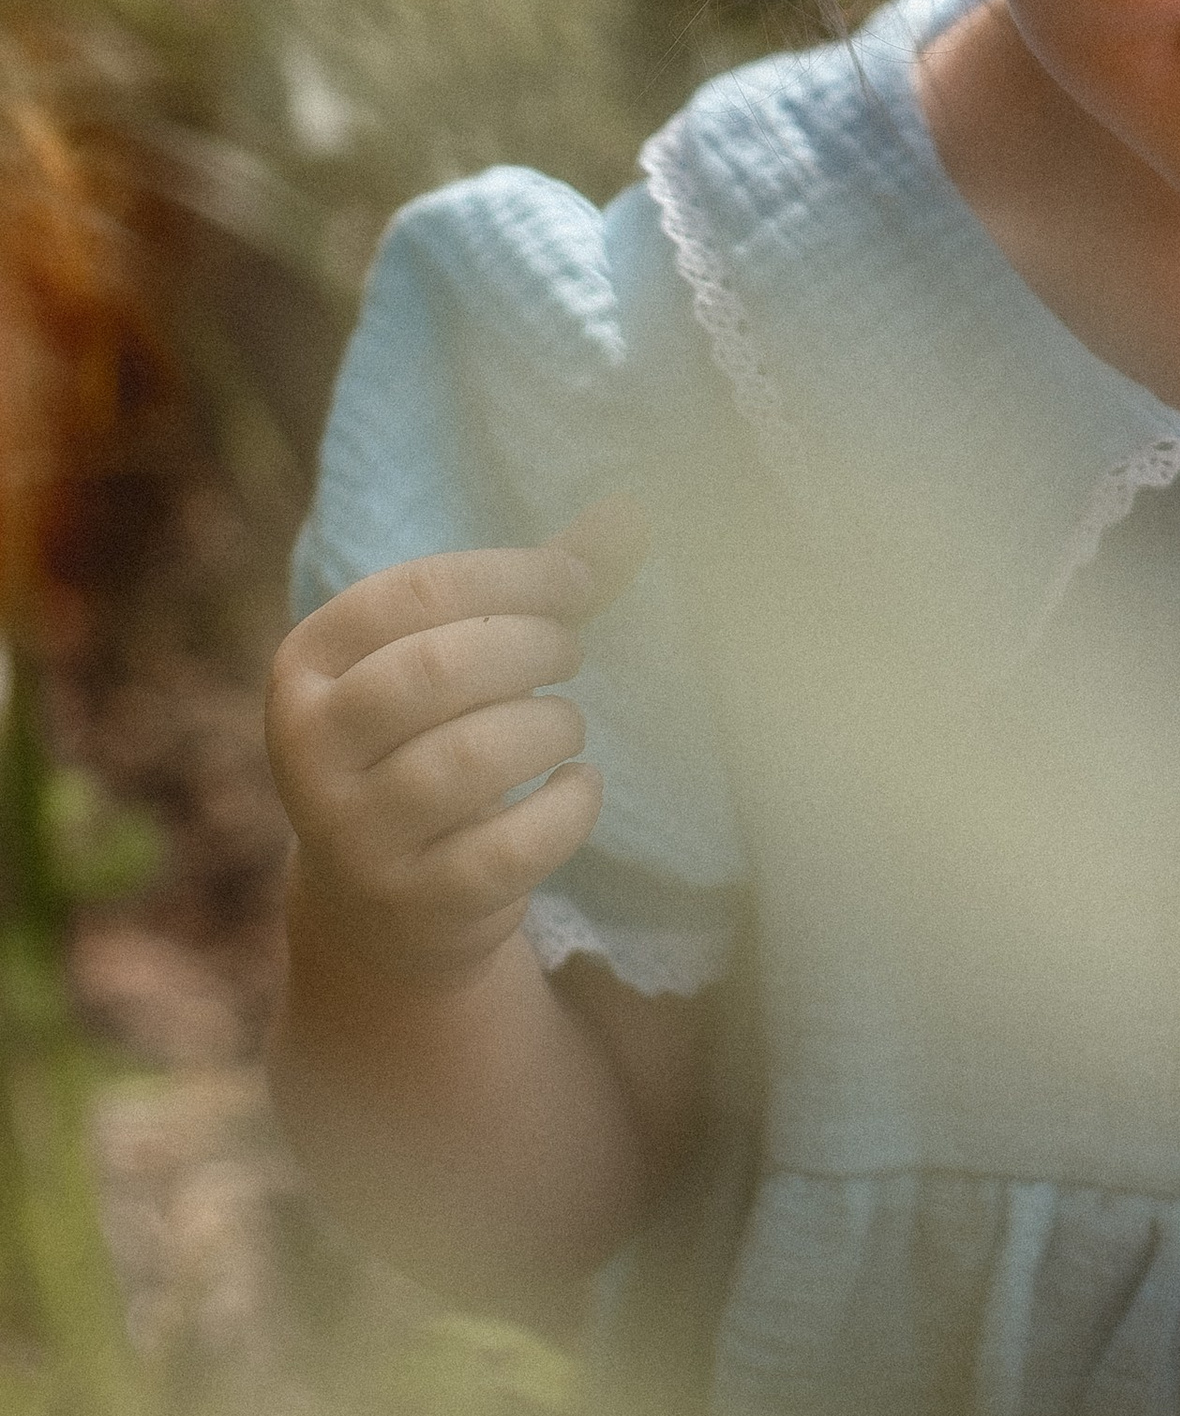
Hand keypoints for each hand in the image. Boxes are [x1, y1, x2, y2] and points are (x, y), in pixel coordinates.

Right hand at [266, 496, 646, 991]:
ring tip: (565, 722)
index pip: (416, 591)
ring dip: (550, 725)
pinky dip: (568, 808)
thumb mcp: (452, 656)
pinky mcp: (414, 906)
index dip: (515, 577)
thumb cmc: (432, 739)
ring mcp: (354, 837)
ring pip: (472, 758)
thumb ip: (534, 585)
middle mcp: (309, 752)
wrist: (382, 905)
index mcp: (306, 665)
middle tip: (570, 653)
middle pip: (439, 669)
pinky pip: (510, 848)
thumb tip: (637, 509)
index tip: (576, 585)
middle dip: (532, 647)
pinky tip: (578, 786)